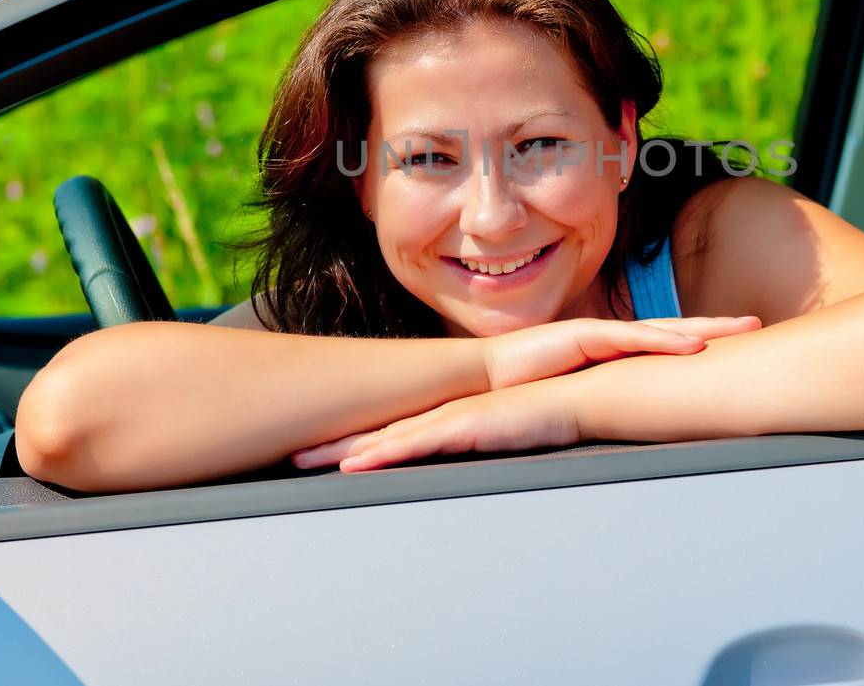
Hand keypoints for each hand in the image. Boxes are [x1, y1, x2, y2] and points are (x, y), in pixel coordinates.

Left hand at [292, 379, 578, 471]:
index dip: (351, 440)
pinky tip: (352, 468)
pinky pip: (413, 445)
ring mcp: (447, 421)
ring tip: (302, 462)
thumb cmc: (542, 415)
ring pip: (383, 440)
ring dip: (340, 453)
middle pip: (373, 433)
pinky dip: (381, 456)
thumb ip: (478, 445)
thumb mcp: (500, 434)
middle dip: (329, 444)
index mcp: (444, 420)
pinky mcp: (462, 429)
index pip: (388, 432)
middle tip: (292, 456)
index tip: (318, 450)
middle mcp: (438, 418)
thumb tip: (464, 457)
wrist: (571, 396)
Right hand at [481, 314, 761, 390]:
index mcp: (612, 354)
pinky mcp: (583, 337)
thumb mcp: (577, 400)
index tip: (738, 344)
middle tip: (756, 324)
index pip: (664, 345)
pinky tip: (695, 345)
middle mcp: (610, 339)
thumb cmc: (524, 391)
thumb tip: (635, 429)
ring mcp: (598, 334)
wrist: (482, 381)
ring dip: (703, 327)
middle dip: (717, 325)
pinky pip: (632, 337)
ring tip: (741, 328)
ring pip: (662, 328)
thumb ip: (606, 406)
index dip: (701, 339)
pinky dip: (665, 340)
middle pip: (674, 329)